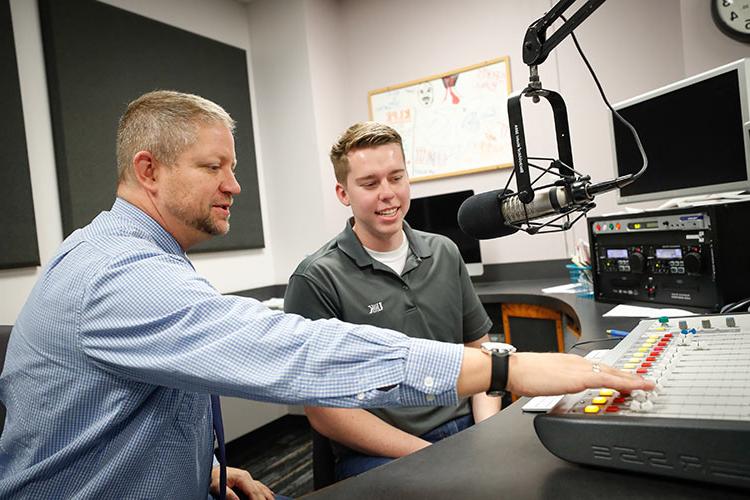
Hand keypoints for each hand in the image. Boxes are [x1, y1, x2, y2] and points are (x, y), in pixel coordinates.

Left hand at [210, 466, 274, 499]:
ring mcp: (247, 478)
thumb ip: (228, 494)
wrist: (210, 471)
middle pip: (260, 491)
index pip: (254, 492)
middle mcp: (247, 477)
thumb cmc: (212, 478)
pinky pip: (259, 487)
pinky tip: (269, 496)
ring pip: (261, 488)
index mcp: (242, 477)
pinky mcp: (246, 481)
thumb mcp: (217, 486)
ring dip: (267, 497)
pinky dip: (265, 492)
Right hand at [506, 352, 654, 396]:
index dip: (616, 374)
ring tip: (646, 384)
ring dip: (631, 378)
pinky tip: (634, 386)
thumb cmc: (525, 374)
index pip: (599, 368)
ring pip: (613, 372)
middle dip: (629, 375)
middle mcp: (578, 362)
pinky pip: (607, 380)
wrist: (515, 369)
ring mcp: (580, 368)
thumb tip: (561, 387)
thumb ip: (559, 381)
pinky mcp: (580, 377)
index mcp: (570, 362)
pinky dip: (624, 382)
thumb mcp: (547, 378)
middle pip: (610, 369)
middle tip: (646, 381)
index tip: (627, 379)